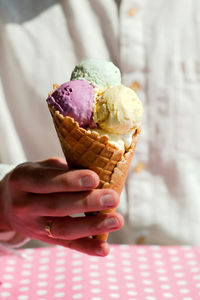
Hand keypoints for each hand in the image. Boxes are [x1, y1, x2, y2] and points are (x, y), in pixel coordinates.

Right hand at [0, 157, 122, 255]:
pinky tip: (104, 249)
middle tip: (113, 198)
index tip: (95, 178)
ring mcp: (32, 225)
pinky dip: (87, 248)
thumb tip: (99, 169)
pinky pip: (66, 244)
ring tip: (116, 221)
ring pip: (63, 229)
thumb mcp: (42, 168)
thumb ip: (64, 169)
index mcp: (23, 180)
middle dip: (87, 203)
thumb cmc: (34, 178)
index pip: (47, 182)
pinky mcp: (44, 239)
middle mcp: (24, 205)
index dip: (71, 181)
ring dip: (92, 226)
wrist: (8, 202)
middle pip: (57, 206)